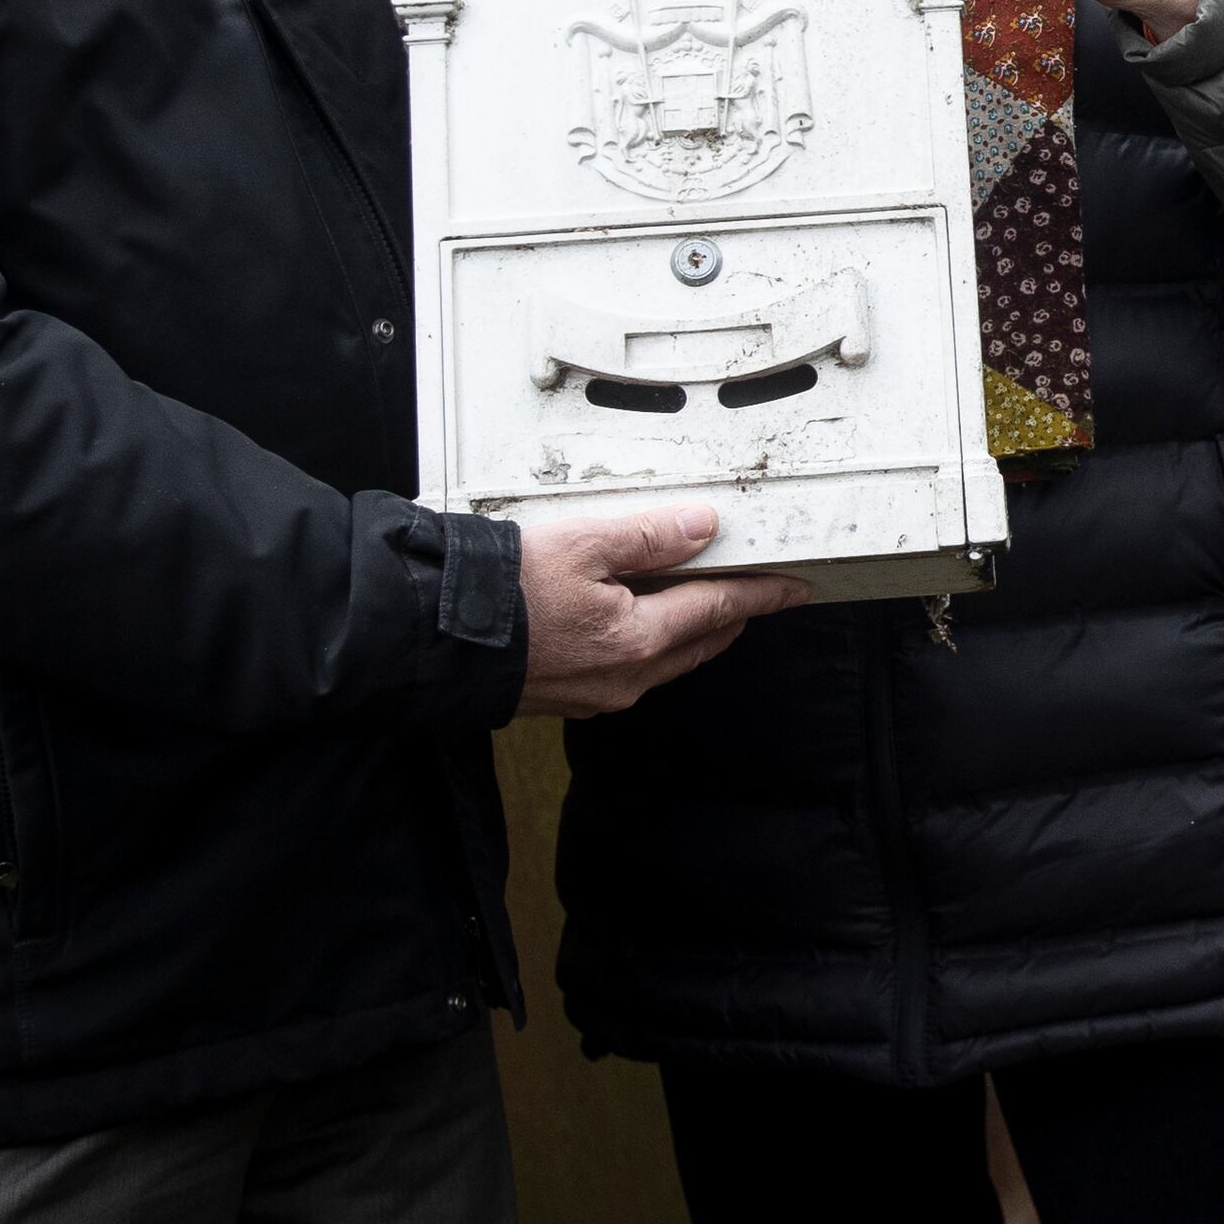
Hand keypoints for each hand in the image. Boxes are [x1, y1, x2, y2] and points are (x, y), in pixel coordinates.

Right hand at [517, 504, 797, 717]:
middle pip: (698, 641)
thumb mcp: (582, 543)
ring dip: (690, 629)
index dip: (761, 593)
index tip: (794, 587)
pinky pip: (629, 668)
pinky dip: (648, 642)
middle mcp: (624, 676)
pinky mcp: (566, 696)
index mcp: (637, 639)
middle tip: (757, 591)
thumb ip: (649, 536)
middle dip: (732, 615)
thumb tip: (702, 528)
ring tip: (704, 600)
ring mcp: (595, 693)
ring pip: (664, 659)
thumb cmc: (499, 594)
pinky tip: (636, 621)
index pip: (719, 609)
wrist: (430, 637)